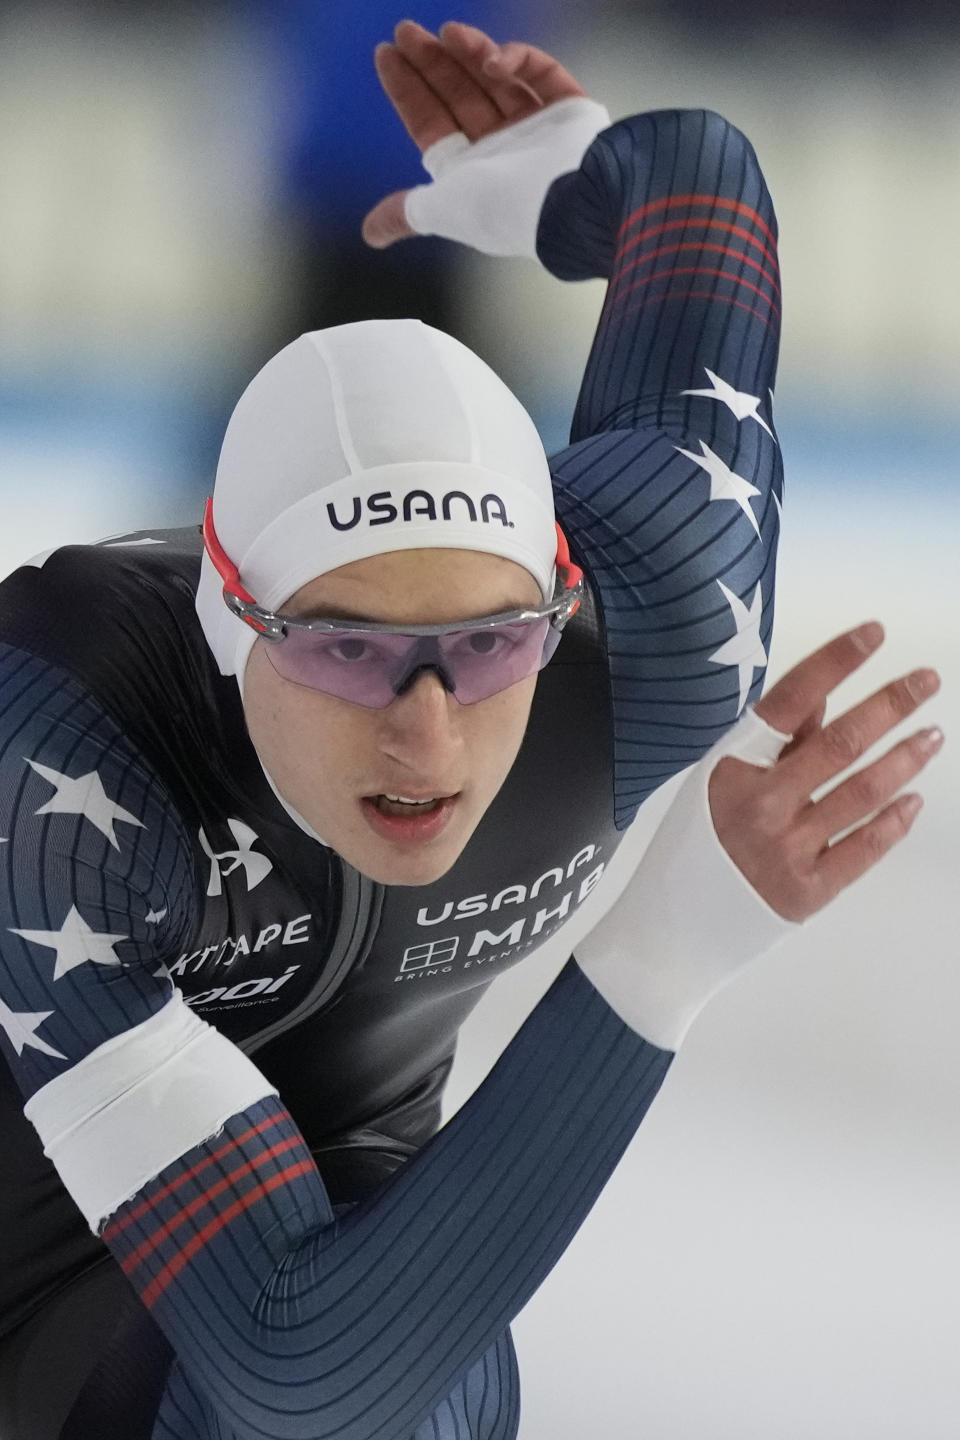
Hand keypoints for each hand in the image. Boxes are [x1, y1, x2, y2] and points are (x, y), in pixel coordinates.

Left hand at [363, 19, 587, 248]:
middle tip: (406, 30)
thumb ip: (407, 213)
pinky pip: (540, 75)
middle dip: (432, 64)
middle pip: (460, 97)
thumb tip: (370, 233)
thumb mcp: (444, 210)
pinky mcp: (569, 108)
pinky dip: (517, 62)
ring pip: (497, 81)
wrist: (571, 202)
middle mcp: (502, 150)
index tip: (386, 54)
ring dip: (470, 54)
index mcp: (472, 174)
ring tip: (447, 32)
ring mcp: (536, 127)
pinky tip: (493, 61)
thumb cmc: (505, 207)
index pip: (432, 125)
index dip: (408, 91)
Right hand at [708, 622, 942, 922]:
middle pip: (840, 743)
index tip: (874, 634)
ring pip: (862, 792)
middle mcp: (759, 805)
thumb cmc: (690, 849)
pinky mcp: (807, 892)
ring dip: (905, 758)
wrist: (668, 932)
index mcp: (730, 768)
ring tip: (932, 736)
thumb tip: (821, 698)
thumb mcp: (715, 781)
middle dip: (891, 704)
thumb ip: (771, 744)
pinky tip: (913, 799)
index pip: (790, 700)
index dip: (836, 663)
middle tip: (927, 680)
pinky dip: (894, 821)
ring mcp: (785, 850)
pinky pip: (864, 848)